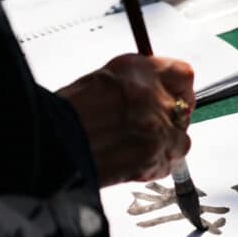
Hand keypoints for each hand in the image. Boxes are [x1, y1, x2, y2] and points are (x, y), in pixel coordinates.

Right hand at [57, 54, 194, 186]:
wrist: (53, 142)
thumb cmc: (67, 113)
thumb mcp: (103, 80)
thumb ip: (135, 83)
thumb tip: (152, 92)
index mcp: (139, 71)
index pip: (182, 75)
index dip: (180, 89)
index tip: (178, 97)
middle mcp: (153, 97)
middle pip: (184, 110)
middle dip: (171, 120)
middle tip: (152, 127)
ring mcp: (157, 129)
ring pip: (181, 140)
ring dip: (166, 145)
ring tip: (140, 147)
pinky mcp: (153, 158)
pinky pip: (167, 165)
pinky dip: (153, 166)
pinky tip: (133, 161)